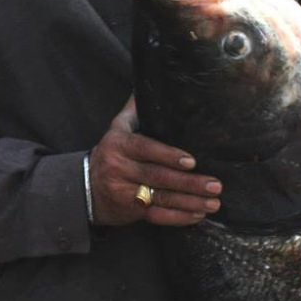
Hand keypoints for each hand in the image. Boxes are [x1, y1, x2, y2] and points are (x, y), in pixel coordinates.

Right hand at [89, 98, 221, 227]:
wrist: (85, 188)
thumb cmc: (111, 153)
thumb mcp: (117, 129)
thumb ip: (134, 110)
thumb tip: (150, 83)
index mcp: (119, 145)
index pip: (145, 149)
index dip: (168, 155)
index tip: (191, 161)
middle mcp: (119, 168)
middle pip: (158, 176)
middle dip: (189, 183)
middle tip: (215, 185)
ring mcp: (123, 192)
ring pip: (160, 198)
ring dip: (189, 202)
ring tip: (213, 203)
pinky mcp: (129, 211)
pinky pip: (156, 216)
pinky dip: (178, 218)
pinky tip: (197, 215)